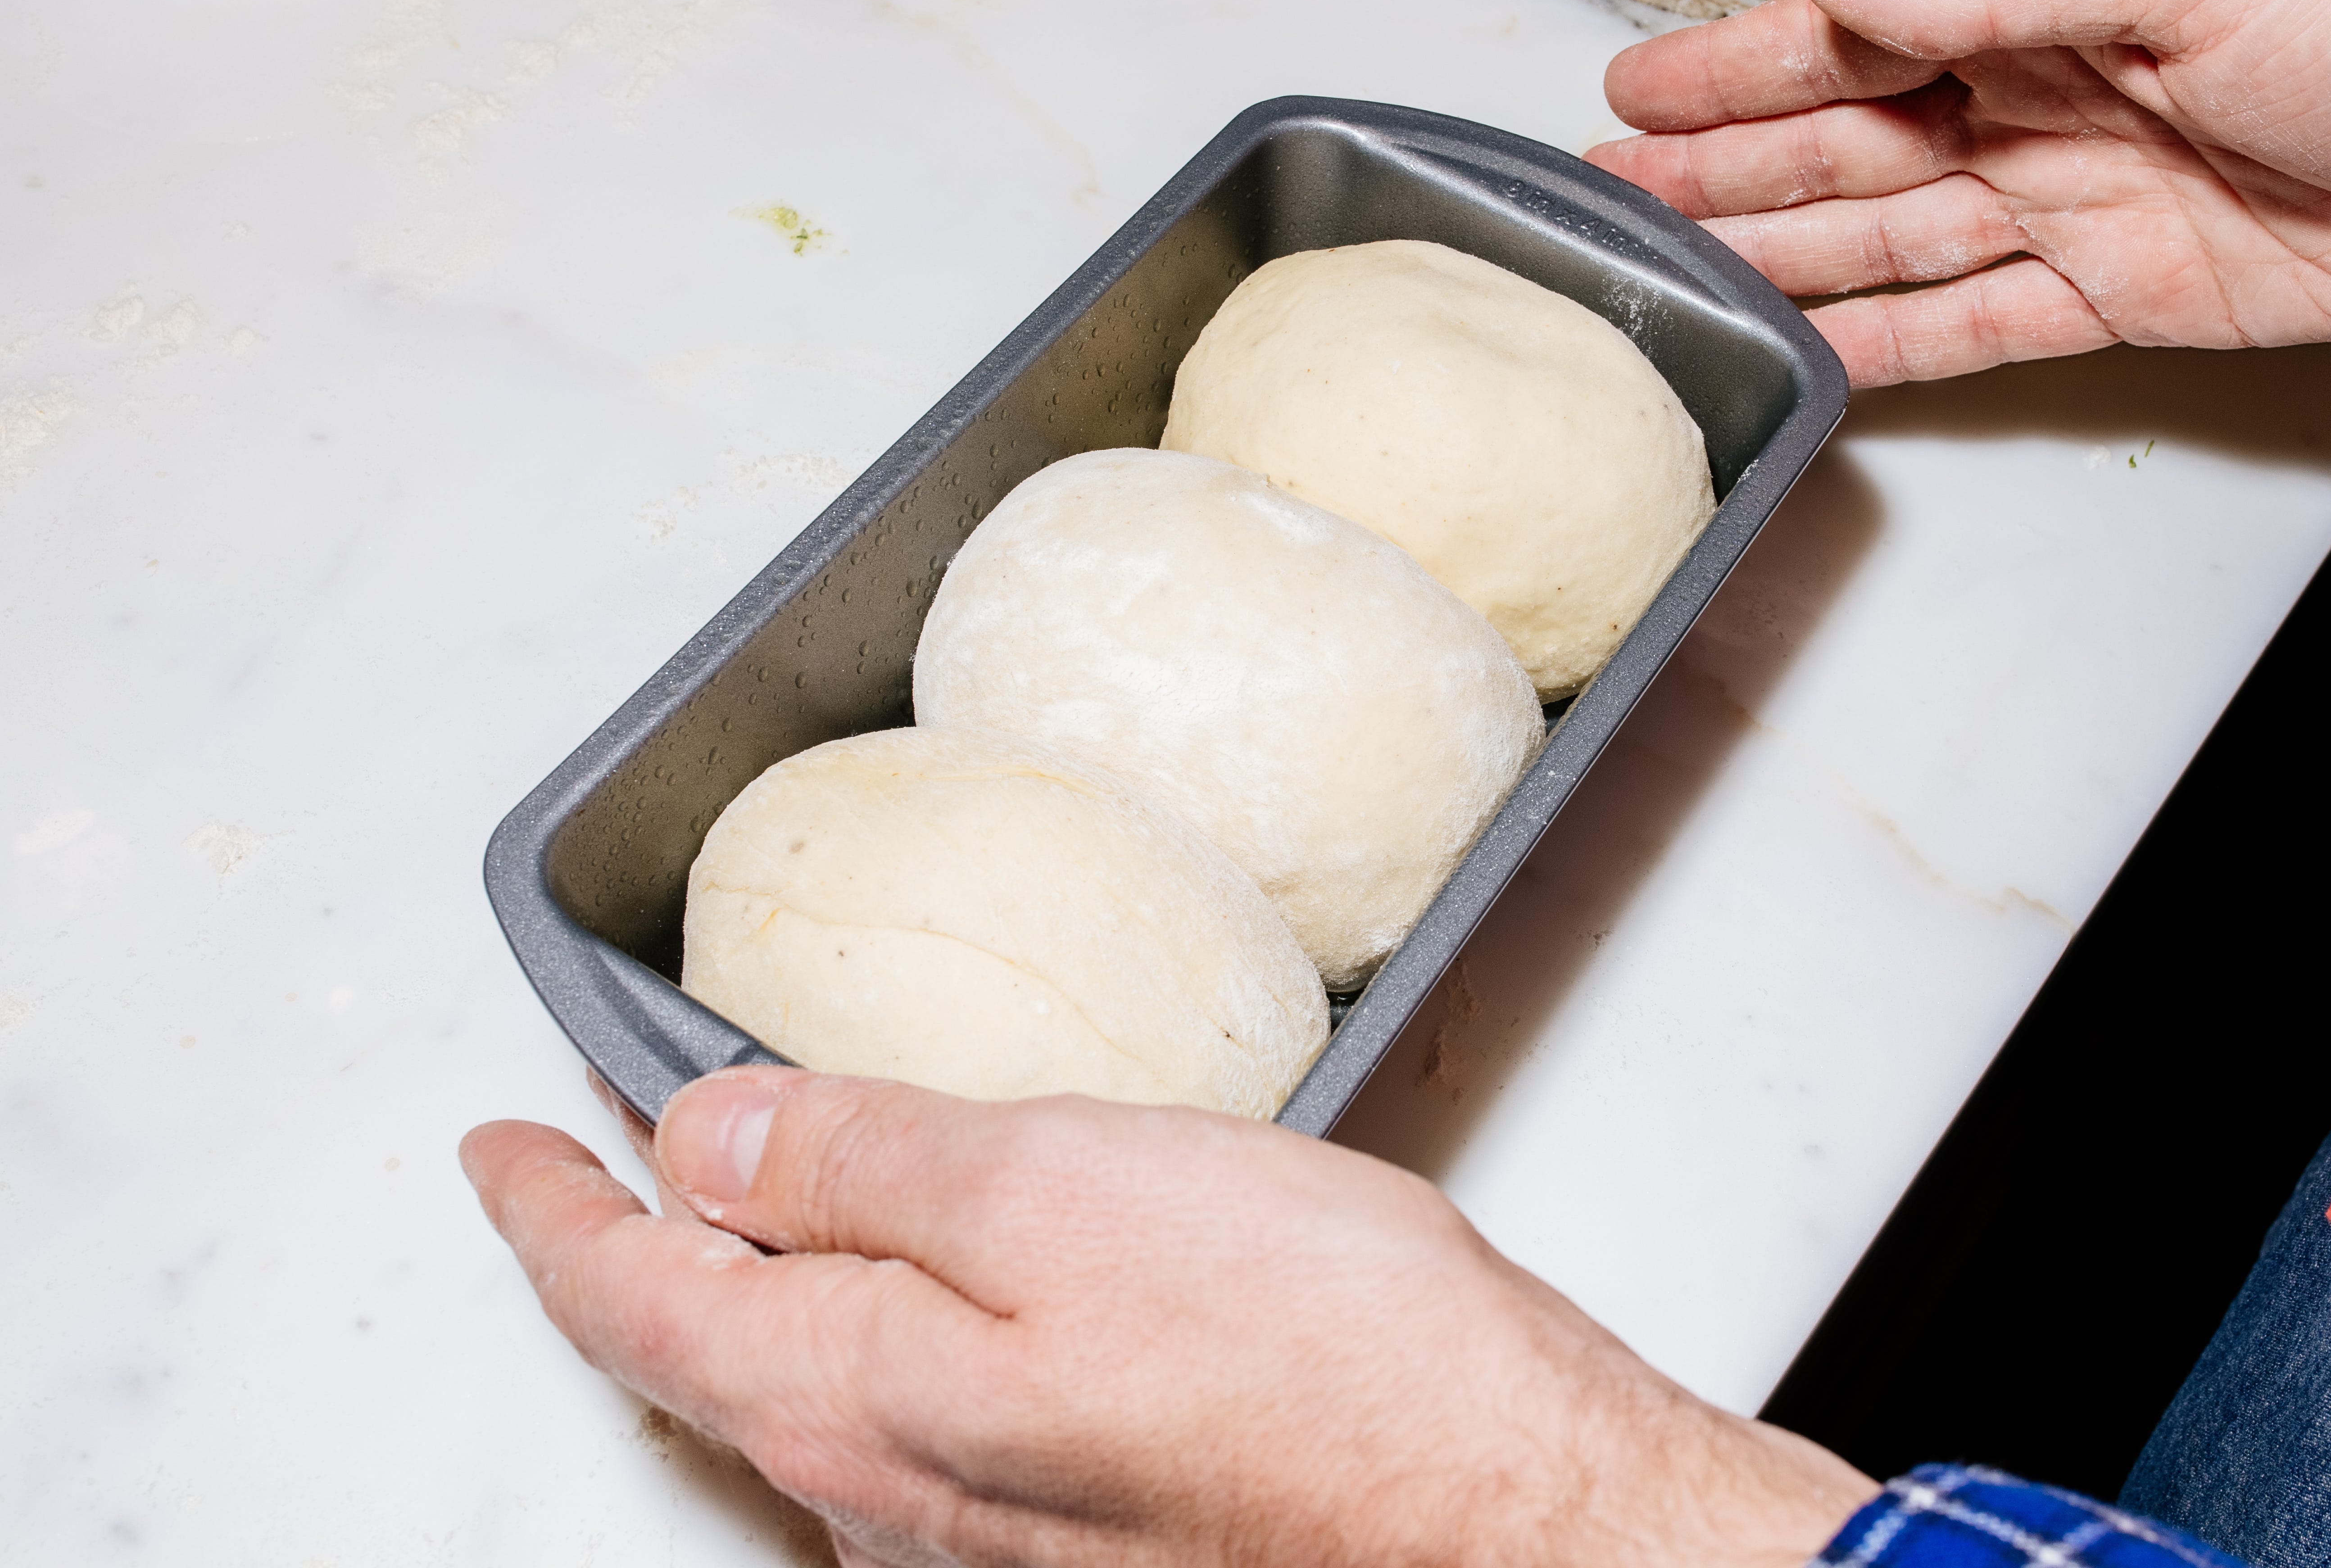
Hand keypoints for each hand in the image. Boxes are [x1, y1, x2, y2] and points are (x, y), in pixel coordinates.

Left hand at [462, 1070, 1869, 1567]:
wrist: (1499, 1513)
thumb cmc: (1315, 1356)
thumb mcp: (1053, 1194)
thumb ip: (860, 1163)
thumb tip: (698, 1136)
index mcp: (864, 1394)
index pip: (632, 1294)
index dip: (547, 1205)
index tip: (497, 1144)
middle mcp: (899, 1493)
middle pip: (698, 1362)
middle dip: (629, 1254)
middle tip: (590, 1165)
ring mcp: (989, 1527)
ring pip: (803, 1399)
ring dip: (745, 1297)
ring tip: (735, 1209)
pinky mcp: (1083, 1524)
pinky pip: (909, 1423)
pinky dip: (862, 1337)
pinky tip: (917, 1301)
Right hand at [1587, 0, 2330, 387]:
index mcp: (2048, 9)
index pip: (1853, 38)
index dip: (1737, 64)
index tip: (1638, 86)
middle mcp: (2046, 109)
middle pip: (1846, 147)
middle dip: (1725, 169)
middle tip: (1616, 196)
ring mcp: (2077, 210)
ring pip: (1888, 240)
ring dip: (1780, 255)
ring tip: (1675, 273)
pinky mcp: (2124, 301)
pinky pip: (1977, 331)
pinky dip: (1893, 346)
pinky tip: (1815, 351)